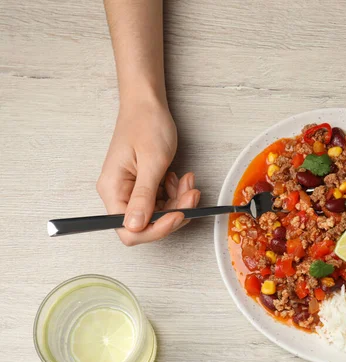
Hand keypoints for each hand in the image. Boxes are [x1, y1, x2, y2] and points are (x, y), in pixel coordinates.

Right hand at [96, 100, 200, 245]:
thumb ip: (143, 196)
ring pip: (158, 213)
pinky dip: (175, 194)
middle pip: (147, 224)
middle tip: (191, 195)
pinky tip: (180, 178)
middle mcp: (118, 194)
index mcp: (112, 189)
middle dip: (174, 213)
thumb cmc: (147, 125)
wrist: (148, 104)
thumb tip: (134, 227)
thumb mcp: (151, 162)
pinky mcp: (143, 186)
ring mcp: (130, 191)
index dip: (156, 229)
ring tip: (187, 181)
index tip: (179, 215)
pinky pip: (162, 201)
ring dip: (178, 202)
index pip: (128, 230)